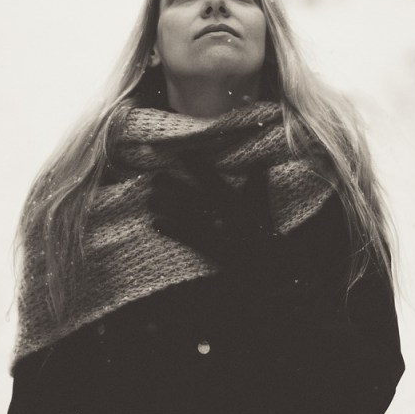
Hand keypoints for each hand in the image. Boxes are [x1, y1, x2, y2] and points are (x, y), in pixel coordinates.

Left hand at [146, 153, 282, 270]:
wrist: (265, 261)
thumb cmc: (261, 230)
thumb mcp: (260, 204)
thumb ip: (257, 183)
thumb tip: (261, 162)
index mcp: (229, 197)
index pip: (210, 176)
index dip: (195, 163)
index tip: (181, 153)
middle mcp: (217, 209)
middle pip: (189, 193)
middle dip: (172, 185)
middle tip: (155, 178)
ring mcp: (210, 227)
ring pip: (182, 213)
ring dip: (165, 206)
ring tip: (149, 200)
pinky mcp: (206, 245)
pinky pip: (184, 235)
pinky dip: (169, 229)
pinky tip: (155, 223)